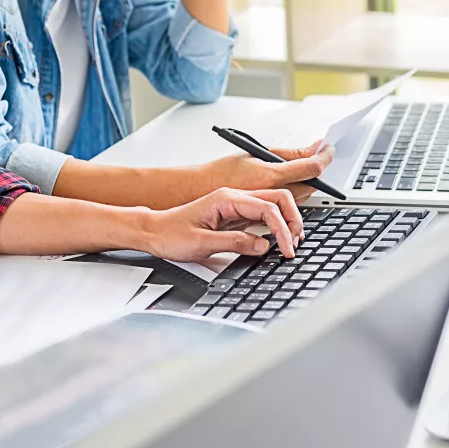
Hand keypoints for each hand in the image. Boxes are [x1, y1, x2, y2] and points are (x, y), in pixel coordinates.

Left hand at [138, 188, 302, 262]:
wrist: (153, 232)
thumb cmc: (170, 234)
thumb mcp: (202, 243)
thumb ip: (235, 243)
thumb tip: (263, 245)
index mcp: (226, 199)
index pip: (267, 208)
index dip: (282, 229)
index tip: (286, 249)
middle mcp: (232, 198)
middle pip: (276, 199)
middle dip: (291, 220)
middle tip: (295, 243)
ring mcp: (233, 205)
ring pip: (271, 206)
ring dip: (285, 222)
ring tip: (290, 242)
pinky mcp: (232, 216)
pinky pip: (260, 216)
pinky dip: (273, 226)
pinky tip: (276, 239)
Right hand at [204, 143, 335, 204]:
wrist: (197, 194)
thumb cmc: (220, 170)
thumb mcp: (254, 152)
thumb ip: (287, 153)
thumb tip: (312, 148)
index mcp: (270, 175)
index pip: (311, 168)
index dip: (325, 157)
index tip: (329, 148)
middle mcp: (272, 192)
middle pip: (311, 185)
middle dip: (318, 171)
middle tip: (318, 155)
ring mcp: (270, 204)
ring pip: (303, 195)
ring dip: (309, 182)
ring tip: (304, 167)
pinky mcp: (265, 213)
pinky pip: (290, 203)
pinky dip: (296, 192)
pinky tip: (289, 184)